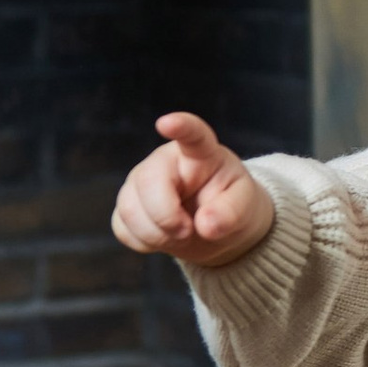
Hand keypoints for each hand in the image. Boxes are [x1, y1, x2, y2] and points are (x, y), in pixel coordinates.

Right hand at [111, 112, 275, 267]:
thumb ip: (231, 213)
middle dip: (166, 216)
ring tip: (182, 236)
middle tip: (189, 232)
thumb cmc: (232, 205)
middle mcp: (164, 162)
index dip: (180, 126)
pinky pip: (121, 226)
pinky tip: (164, 239)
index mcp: (200, 153)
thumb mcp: (246, 208)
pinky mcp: (129, 205)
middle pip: (147, 181)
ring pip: (128, 207)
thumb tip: (205, 225)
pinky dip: (144, 242)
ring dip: (156, 234)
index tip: (166, 123)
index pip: (192, 133)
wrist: (216, 228)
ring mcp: (142, 182)